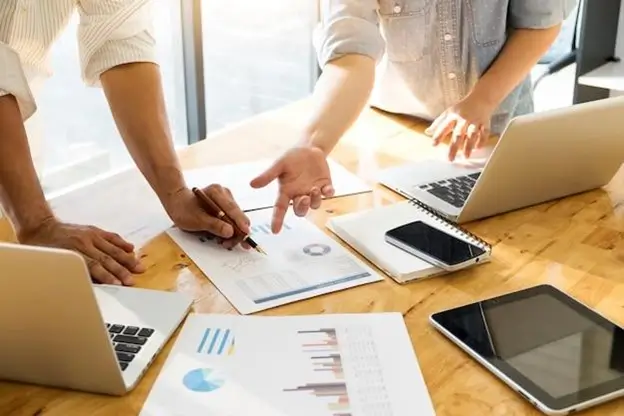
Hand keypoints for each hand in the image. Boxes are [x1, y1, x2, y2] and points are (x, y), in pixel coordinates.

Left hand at [18, 219, 143, 285]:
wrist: (40, 226)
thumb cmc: (43, 247)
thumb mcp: (50, 262)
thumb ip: (67, 271)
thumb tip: (82, 284)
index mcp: (73, 252)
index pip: (94, 267)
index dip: (107, 276)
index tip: (118, 284)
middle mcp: (84, 243)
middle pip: (107, 259)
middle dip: (121, 271)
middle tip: (132, 280)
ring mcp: (91, 235)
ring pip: (112, 248)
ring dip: (127, 259)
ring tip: (138, 267)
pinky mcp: (94, 230)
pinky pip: (111, 237)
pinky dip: (122, 243)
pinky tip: (131, 249)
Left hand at [165, 185, 250, 248]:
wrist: (177, 203)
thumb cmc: (184, 210)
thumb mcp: (196, 220)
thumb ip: (214, 225)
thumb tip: (230, 232)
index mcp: (215, 192)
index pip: (231, 208)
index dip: (239, 222)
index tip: (246, 232)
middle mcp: (224, 193)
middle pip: (237, 214)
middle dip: (238, 230)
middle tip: (237, 244)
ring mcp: (226, 198)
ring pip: (236, 217)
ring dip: (234, 231)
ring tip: (226, 242)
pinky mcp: (226, 205)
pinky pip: (233, 218)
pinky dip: (231, 228)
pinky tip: (225, 236)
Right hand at [250, 146, 334, 232]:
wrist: (308, 147)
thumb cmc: (292, 157)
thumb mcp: (279, 165)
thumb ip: (268, 175)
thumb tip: (252, 184)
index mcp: (286, 191)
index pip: (280, 209)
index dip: (277, 220)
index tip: (275, 231)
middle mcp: (299, 195)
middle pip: (300, 210)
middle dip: (302, 207)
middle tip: (304, 198)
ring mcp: (312, 191)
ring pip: (314, 204)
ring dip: (315, 199)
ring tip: (314, 188)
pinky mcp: (325, 185)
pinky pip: (328, 194)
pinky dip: (328, 193)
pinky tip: (327, 188)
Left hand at [425, 95, 494, 160]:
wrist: (481, 98)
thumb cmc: (462, 108)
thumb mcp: (449, 112)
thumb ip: (438, 123)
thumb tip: (427, 133)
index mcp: (453, 115)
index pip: (444, 126)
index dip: (439, 135)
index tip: (433, 145)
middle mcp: (464, 118)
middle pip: (458, 134)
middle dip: (454, 147)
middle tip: (450, 159)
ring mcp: (475, 120)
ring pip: (472, 134)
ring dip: (469, 146)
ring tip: (465, 157)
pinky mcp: (485, 122)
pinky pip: (484, 132)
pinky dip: (482, 140)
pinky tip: (478, 148)